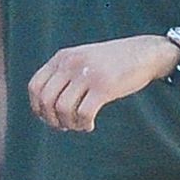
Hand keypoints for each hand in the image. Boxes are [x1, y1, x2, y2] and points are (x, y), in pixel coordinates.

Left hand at [28, 35, 176, 132]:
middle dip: (51, 120)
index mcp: (62, 57)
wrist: (144, 53)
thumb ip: (63, 74)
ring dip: (69, 124)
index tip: (48, 117)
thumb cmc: (112, 61)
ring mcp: (87, 74)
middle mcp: (71, 64)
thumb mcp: (81, 59)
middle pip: (46, 100)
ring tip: (79, 125)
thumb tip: (45, 107)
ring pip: (63, 109)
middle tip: (63, 126)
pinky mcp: (104, 87)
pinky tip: (90, 125)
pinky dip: (84, 125)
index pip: (35, 86)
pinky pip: (84, 114)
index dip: (37, 107)